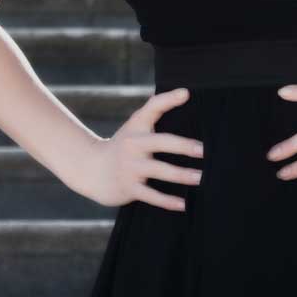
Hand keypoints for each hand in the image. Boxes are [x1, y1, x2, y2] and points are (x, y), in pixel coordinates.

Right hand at [71, 87, 205, 210]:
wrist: (92, 170)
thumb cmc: (124, 145)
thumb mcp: (136, 125)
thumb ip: (158, 108)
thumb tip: (187, 92)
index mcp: (137, 126)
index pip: (153, 107)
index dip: (169, 99)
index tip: (187, 94)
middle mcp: (133, 144)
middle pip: (162, 142)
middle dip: (184, 146)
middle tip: (205, 151)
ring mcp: (131, 166)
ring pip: (160, 170)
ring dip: (182, 175)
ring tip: (201, 178)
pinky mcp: (129, 187)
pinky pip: (151, 195)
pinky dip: (168, 201)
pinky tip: (184, 204)